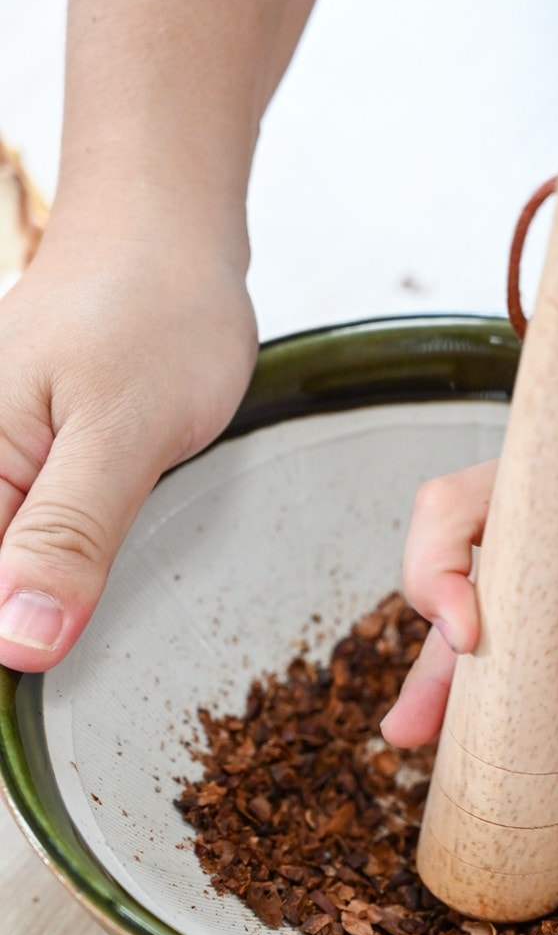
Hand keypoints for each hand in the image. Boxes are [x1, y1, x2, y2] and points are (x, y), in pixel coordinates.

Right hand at [0, 210, 255, 669]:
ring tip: (82, 622)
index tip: (44, 695)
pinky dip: (55, 578)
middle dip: (26, 632)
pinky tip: (77, 592)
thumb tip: (18, 644)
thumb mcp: (120, 431)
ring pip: (10, 582)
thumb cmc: (149, 312)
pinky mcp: (24, 471)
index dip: (9, 652)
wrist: (166, 238)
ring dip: (41, 612)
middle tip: (78, 659)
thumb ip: (68, 536)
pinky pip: (25, 547)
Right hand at [381, 407, 557, 747]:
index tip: (467, 633)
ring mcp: (540, 559)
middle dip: (427, 657)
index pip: (447, 513)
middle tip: (410, 728)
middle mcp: (521, 519)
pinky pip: (518, 636)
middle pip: (448, 581)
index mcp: (532, 483)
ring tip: (421, 738)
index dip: (436, 571)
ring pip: (480, 617)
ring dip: (450, 678)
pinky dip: (500, 681)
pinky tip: (483, 730)